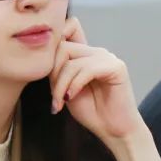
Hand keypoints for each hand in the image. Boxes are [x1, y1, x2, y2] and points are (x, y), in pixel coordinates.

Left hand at [49, 17, 142, 141]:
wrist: (113, 130)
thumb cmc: (91, 112)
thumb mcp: (65, 88)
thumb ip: (58, 70)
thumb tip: (44, 55)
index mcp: (85, 54)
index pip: (68, 30)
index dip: (53, 46)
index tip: (48, 75)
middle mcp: (96, 52)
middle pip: (63, 47)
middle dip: (53, 73)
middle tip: (54, 97)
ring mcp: (107, 58)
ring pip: (71, 62)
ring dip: (61, 85)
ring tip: (60, 103)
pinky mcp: (116, 67)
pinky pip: (86, 70)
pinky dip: (74, 85)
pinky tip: (71, 98)